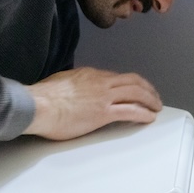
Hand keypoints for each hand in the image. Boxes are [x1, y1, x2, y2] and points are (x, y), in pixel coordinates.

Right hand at [23, 67, 162, 140]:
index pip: (117, 78)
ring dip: (150, 101)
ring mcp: (104, 97)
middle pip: (133, 81)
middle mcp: (101, 82)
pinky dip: (143, 114)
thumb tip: (73, 90)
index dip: (130, 84)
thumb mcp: (61, 82)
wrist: (37, 105)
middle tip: (154, 97)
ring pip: (136, 93)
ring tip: (156, 108)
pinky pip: (131, 111)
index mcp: (90, 75)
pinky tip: (149, 117)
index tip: (135, 90)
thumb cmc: (42, 97)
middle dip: (147, 89)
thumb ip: (73, 85)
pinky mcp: (103, 113)